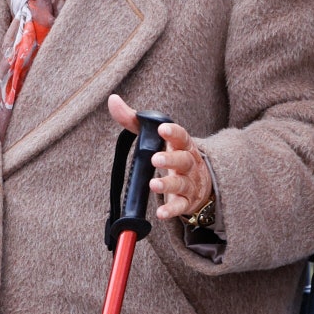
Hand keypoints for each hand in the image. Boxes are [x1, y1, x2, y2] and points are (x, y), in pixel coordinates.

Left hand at [108, 94, 212, 221]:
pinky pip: (180, 206)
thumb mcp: (157, 138)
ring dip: (168, 185)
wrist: (201, 183)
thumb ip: (134, 120)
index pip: (182, 136)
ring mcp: (189, 183)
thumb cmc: (173, 154)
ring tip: (153, 185)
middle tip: (155, 159)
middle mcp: (189, 163)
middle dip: (170, 159)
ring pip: (181, 184)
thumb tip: (113, 100)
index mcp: (183, 145)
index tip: (162, 129)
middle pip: (183, 160)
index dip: (173, 132)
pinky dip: (171, 210)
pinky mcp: (186, 202)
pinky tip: (160, 213)